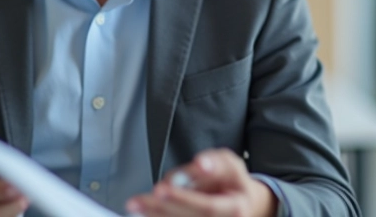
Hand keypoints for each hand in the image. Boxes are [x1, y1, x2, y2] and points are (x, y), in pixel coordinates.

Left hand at [126, 149, 277, 216]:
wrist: (240, 203)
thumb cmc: (231, 182)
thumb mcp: (230, 164)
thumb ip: (215, 163)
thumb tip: (200, 164)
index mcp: (235, 207)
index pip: (208, 207)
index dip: (185, 198)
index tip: (162, 188)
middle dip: (164, 207)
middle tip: (141, 198)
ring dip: (155, 214)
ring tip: (135, 204)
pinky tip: (143, 212)